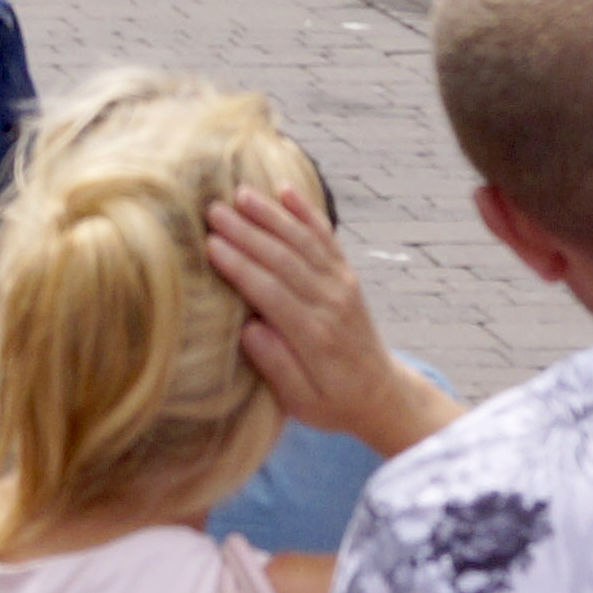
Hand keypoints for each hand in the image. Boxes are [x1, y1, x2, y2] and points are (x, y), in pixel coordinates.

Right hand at [205, 186, 443, 455]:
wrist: (381, 394)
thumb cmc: (333, 401)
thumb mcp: (301, 402)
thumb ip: (277, 366)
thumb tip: (248, 329)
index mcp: (314, 336)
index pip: (271, 292)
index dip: (240, 266)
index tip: (211, 244)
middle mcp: (330, 304)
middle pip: (284, 259)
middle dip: (247, 232)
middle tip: (213, 210)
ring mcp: (342, 285)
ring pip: (303, 242)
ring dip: (271, 215)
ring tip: (241, 193)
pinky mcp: (347, 276)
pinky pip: (326, 238)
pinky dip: (307, 212)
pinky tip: (286, 190)